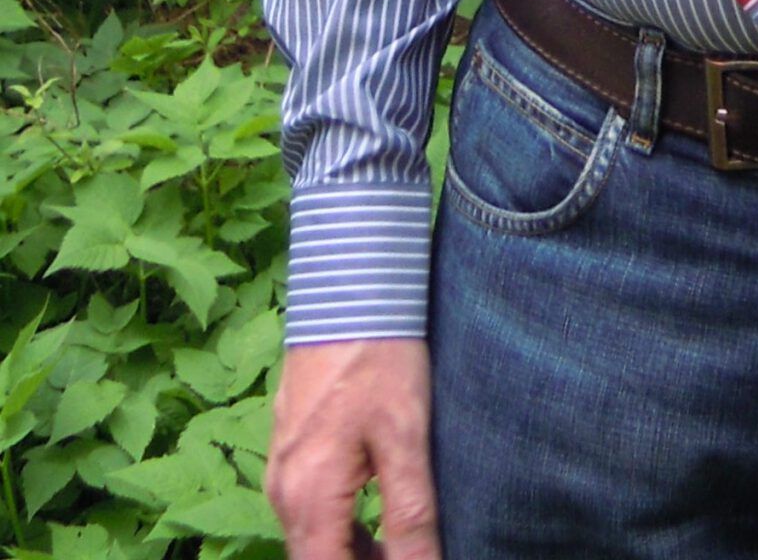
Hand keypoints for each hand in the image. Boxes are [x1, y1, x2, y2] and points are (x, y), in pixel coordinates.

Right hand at [265, 339, 439, 558]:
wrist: (348, 287)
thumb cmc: (380, 357)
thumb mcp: (406, 438)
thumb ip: (411, 515)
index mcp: (307, 498)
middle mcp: (283, 492)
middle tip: (412, 556)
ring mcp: (282, 468)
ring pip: (311, 539)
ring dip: (351, 555)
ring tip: (402, 550)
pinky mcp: (291, 448)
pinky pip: (309, 510)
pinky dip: (340, 529)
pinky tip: (378, 523)